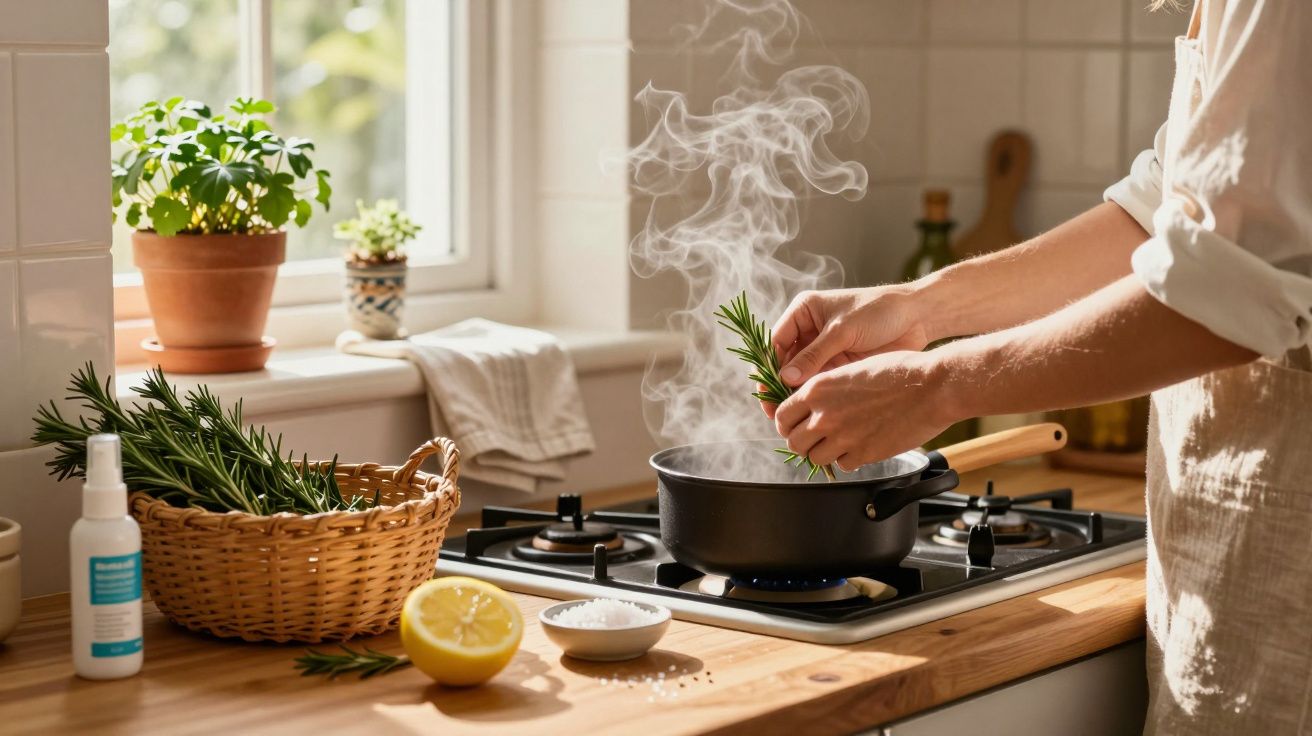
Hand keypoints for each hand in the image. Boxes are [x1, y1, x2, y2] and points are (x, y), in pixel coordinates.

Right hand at [762, 286, 930, 417]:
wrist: (916, 317)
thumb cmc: (878, 311)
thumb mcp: (842, 330)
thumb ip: (815, 354)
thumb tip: (785, 378)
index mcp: (804, 312)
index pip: (776, 342)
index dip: (769, 367)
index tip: (766, 391)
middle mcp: (809, 332)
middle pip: (785, 363)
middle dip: (779, 387)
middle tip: (774, 412)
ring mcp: (823, 351)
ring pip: (800, 377)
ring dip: (795, 396)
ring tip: (791, 419)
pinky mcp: (838, 365)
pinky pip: (819, 384)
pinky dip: (814, 399)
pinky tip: (810, 415)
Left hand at [772, 351, 955, 471]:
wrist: (931, 387)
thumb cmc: (899, 371)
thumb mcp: (852, 369)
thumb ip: (828, 389)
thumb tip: (815, 403)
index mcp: (818, 389)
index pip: (782, 415)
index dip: (787, 423)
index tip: (794, 425)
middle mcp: (825, 414)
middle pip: (794, 442)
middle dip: (802, 441)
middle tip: (815, 439)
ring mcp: (843, 437)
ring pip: (815, 458)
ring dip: (824, 452)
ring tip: (838, 443)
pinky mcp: (864, 454)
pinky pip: (843, 465)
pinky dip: (848, 459)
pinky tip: (860, 446)